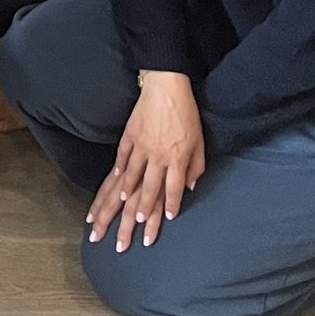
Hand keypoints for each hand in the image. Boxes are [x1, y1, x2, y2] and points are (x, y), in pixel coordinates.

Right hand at [87, 71, 204, 251]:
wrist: (167, 86)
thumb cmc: (187, 115)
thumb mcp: (200, 142)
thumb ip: (195, 167)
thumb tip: (188, 187)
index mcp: (177, 159)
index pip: (173, 190)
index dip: (169, 206)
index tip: (164, 221)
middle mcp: (157, 156)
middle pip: (148, 189)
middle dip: (141, 213)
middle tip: (133, 229)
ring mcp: (140, 146)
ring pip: (130, 177)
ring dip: (125, 195)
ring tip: (118, 208)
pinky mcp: (129, 135)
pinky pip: (122, 157)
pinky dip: (118, 170)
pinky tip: (114, 182)